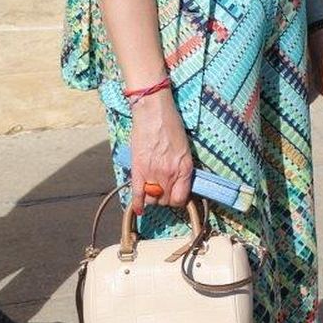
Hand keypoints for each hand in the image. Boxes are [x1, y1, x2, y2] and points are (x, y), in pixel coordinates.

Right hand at [128, 92, 193, 214]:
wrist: (153, 113)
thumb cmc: (171, 126)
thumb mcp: (185, 149)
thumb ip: (182, 167)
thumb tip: (180, 181)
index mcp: (185, 168)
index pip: (182, 198)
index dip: (178, 199)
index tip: (176, 195)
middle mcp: (170, 174)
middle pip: (167, 200)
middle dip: (165, 198)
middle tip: (163, 190)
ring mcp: (153, 173)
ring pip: (153, 200)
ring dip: (152, 198)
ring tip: (152, 190)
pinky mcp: (138, 169)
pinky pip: (137, 194)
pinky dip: (137, 204)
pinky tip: (139, 209)